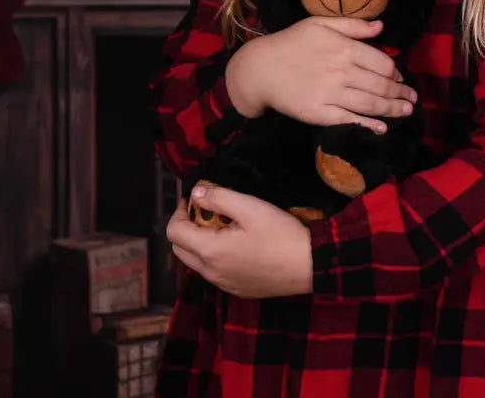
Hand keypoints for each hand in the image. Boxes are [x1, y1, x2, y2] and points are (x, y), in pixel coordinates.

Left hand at [166, 185, 312, 297]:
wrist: (310, 265)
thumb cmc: (280, 233)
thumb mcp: (250, 207)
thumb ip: (219, 197)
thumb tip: (196, 194)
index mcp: (210, 251)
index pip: (174, 232)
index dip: (179, 212)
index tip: (194, 200)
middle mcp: (211, 273)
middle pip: (180, 250)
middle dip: (186, 228)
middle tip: (206, 212)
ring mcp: (224, 285)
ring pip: (196, 263)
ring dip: (199, 243)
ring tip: (223, 226)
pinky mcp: (238, 290)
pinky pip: (214, 274)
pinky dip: (214, 257)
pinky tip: (237, 246)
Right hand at [225, 17, 416, 133]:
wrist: (260, 68)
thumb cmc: (291, 43)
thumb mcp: (320, 24)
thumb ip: (352, 24)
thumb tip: (380, 26)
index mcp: (344, 47)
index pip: (382, 63)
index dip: (396, 73)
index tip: (401, 79)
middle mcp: (342, 71)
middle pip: (381, 85)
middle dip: (401, 94)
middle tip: (412, 99)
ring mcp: (331, 94)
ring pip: (370, 103)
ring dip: (393, 109)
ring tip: (406, 112)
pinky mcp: (320, 113)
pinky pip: (350, 120)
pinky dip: (369, 124)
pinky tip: (382, 128)